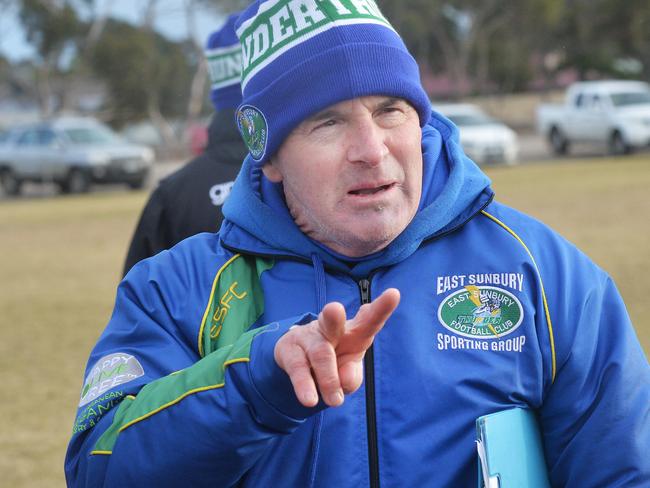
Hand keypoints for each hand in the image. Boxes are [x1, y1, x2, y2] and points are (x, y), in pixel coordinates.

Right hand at [274, 288, 399, 407]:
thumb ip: (352, 376)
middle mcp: (330, 329)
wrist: (298, 361)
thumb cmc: (333, 362)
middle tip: (334, 309)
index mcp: (353, 332)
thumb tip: (345, 377)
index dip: (381, 308)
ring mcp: (308, 338)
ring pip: (320, 353)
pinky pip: (298, 369)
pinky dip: (305, 385)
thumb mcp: (348, 371)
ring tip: (335, 401)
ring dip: (328, 378)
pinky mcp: (289, 351)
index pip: (369, 320)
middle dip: (334, 315)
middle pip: (333, 322)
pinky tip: (310, 399)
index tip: (393, 294)